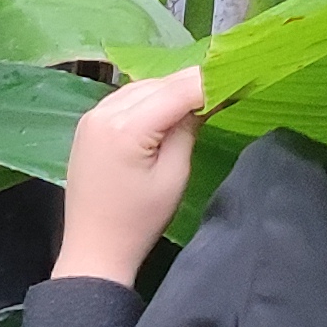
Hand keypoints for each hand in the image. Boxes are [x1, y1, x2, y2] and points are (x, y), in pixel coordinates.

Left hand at [55, 63, 207, 287]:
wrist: (94, 249)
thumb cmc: (139, 221)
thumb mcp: (173, 175)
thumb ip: (187, 130)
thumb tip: (205, 100)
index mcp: (125, 127)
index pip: (177, 90)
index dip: (210, 82)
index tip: (239, 78)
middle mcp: (104, 112)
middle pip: (158, 83)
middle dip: (193, 83)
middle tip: (227, 87)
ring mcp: (92, 116)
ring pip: (141, 87)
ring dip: (171, 89)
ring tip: (203, 98)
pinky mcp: (88, 124)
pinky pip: (125, 99)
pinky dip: (150, 98)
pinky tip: (169, 108)